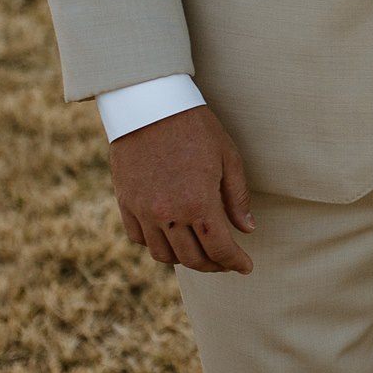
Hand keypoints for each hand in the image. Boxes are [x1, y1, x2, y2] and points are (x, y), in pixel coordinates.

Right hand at [108, 105, 256, 273]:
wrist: (149, 105)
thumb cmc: (195, 127)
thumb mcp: (227, 157)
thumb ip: (237, 197)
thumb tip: (247, 229)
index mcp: (198, 203)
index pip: (219, 249)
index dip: (235, 262)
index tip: (245, 267)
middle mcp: (168, 213)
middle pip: (193, 258)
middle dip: (214, 265)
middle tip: (226, 261)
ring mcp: (143, 211)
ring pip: (164, 255)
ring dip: (185, 259)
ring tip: (199, 250)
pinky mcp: (125, 203)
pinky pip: (139, 238)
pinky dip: (157, 244)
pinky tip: (171, 236)